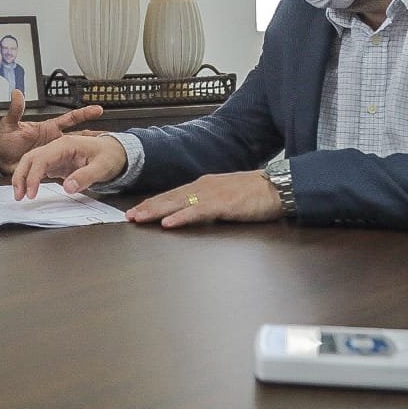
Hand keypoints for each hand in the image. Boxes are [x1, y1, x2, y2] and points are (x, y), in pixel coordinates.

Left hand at [0, 89, 103, 176]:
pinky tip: (86, 174)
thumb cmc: (7, 143)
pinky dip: (76, 172)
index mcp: (49, 128)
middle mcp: (55, 141)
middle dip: (93, 136)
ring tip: (103, 157)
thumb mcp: (10, 126)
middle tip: (109, 136)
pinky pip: (67, 170)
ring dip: (87, 156)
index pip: (70, 119)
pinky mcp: (52, 170)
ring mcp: (55, 156)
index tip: (98, 110)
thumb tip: (16, 93)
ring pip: (76, 155)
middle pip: (79, 137)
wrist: (2, 164)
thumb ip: (15, 111)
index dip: (83, 114)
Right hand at [11, 134, 126, 199]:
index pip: (42, 158)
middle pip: (31, 158)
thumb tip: (68, 187)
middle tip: (19, 195)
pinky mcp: (57, 163)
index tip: (31, 192)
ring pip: (32, 162)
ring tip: (20, 195)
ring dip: (23, 177)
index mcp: (66, 144)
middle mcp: (58, 147)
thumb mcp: (102, 167)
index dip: (34, 176)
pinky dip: (31, 179)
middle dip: (21, 176)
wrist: (115, 152)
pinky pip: (39, 169)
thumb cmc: (110, 155)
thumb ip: (85, 176)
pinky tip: (28, 190)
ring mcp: (56, 154)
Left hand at [126, 171, 282, 227]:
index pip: (173, 194)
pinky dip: (181, 217)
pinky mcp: (224, 204)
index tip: (136, 211)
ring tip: (139, 218)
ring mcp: (213, 194)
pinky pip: (198, 211)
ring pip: (178, 203)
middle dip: (147, 207)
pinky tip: (168, 223)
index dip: (153, 203)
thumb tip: (194, 213)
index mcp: (205, 185)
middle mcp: (204, 187)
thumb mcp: (228, 197)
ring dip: (156, 211)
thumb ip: (210, 203)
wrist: (279, 186)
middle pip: (169, 198)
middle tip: (128, 216)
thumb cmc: (256, 193)